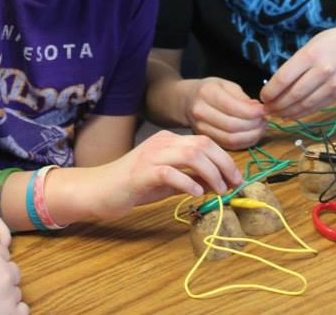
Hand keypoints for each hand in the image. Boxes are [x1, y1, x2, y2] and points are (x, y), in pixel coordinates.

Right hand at [91, 130, 243, 219]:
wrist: (100, 189)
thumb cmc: (133, 185)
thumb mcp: (168, 181)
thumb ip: (191, 178)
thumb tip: (219, 182)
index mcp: (167, 141)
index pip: (204, 141)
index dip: (225, 159)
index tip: (236, 179)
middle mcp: (161, 143)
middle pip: (202, 144)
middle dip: (224, 164)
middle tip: (233, 185)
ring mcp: (150, 156)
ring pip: (191, 155)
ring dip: (211, 174)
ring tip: (219, 190)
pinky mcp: (142, 173)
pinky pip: (171, 172)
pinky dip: (188, 183)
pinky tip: (196, 194)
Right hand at [180, 77, 267, 148]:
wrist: (185, 101)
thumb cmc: (208, 90)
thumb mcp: (224, 84)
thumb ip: (241, 97)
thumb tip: (258, 109)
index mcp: (207, 93)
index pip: (235, 107)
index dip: (254, 112)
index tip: (265, 110)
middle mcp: (201, 112)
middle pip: (234, 126)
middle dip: (254, 125)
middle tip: (264, 120)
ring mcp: (201, 128)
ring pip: (231, 139)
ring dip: (252, 136)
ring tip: (260, 127)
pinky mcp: (205, 139)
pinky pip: (229, 146)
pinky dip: (245, 142)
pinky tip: (251, 135)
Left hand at [260, 23, 335, 118]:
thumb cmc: (331, 43)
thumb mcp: (310, 46)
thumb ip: (295, 64)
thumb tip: (276, 85)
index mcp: (310, 55)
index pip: (283, 78)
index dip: (270, 91)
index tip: (263, 97)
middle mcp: (322, 70)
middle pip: (293, 94)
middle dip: (276, 105)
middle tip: (266, 110)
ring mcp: (333, 84)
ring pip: (305, 104)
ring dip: (288, 112)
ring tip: (276, 114)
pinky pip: (318, 107)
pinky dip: (303, 113)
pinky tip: (292, 115)